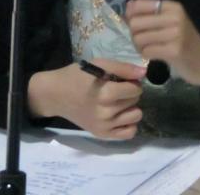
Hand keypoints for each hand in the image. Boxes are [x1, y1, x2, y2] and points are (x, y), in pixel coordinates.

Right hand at [27, 59, 145, 139]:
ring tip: (118, 102)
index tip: (122, 79)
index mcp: (105, 94)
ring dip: (131, 107)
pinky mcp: (102, 135)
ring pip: (136, 116)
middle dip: (129, 93)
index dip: (132, 81)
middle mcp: (106, 113)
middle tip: (116, 89)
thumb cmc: (77, 76)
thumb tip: (144, 73)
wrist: (55, 95)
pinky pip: (129, 133)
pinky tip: (120, 115)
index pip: (135, 89)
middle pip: (135, 101)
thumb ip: (123, 68)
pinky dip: (128, 124)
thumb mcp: (99, 64)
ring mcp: (104, 126)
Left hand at [126, 0, 199, 86]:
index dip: (131, 16)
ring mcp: (175, 34)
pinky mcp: (174, 51)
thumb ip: (149, 13)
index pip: (140, 4)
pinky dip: (145, 55)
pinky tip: (153, 55)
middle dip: (133, 34)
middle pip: (136, 23)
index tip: (136, 25)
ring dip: (139, 46)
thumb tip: (127, 7)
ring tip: (147, 48)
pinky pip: (146, 51)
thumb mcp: (169, 21)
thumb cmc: (183, 39)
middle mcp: (175, 17)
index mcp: (172, 6)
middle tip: (141, 41)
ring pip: (139, 38)